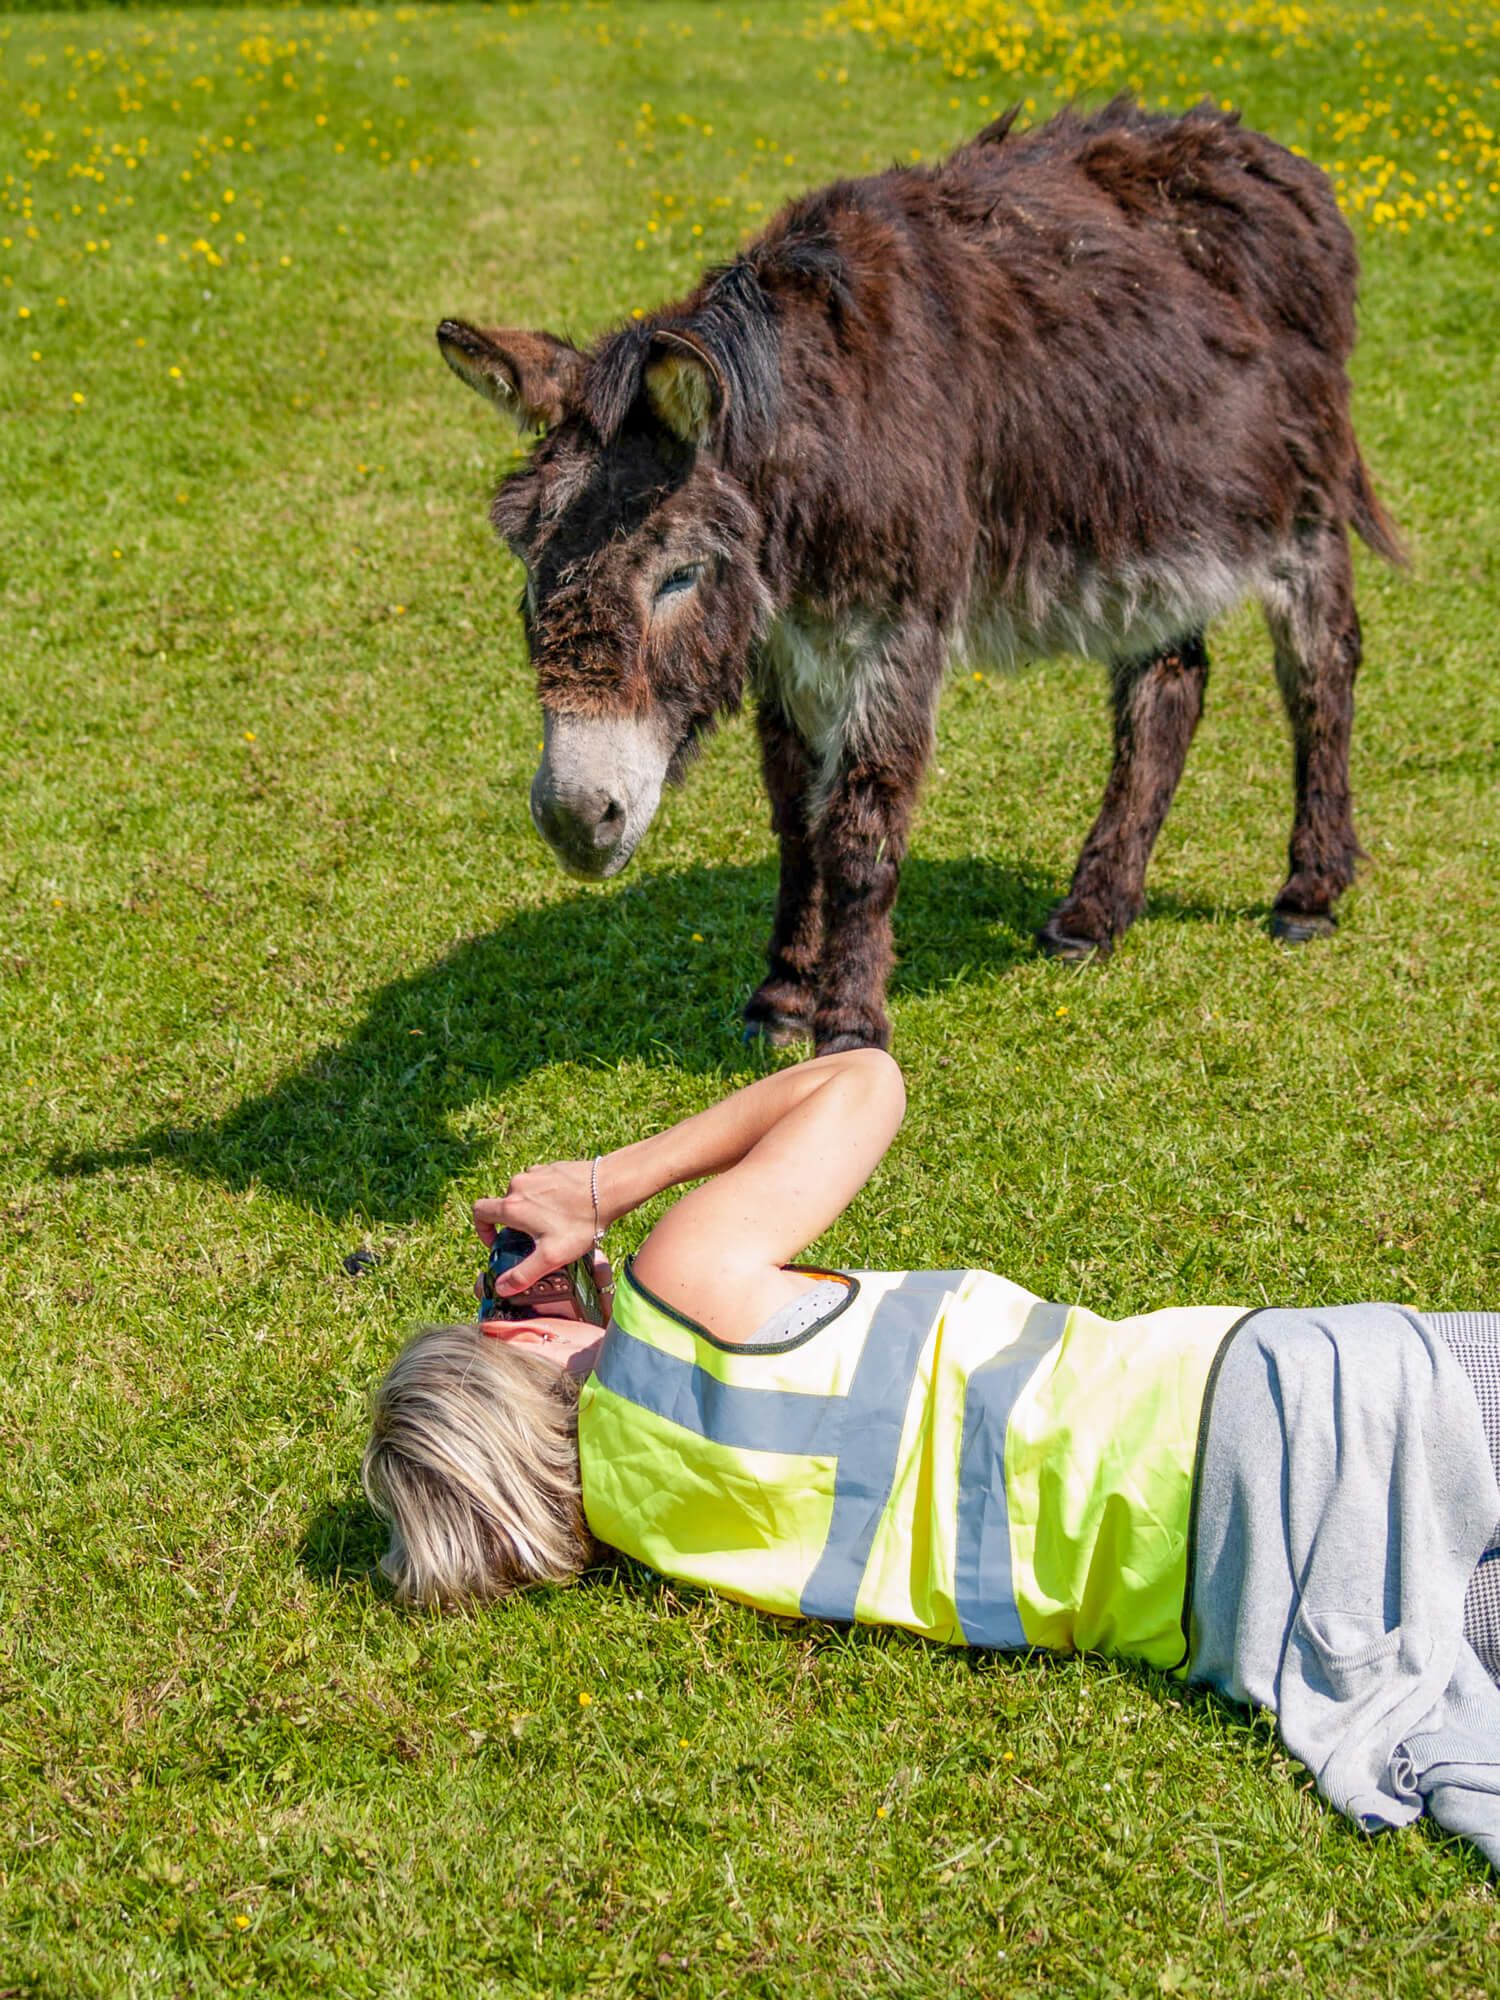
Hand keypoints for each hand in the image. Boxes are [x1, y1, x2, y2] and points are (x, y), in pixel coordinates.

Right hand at [473, 1159, 596, 1297]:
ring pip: (523, 1193)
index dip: (482, 1229)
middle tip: (532, 1238)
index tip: (496, 1241)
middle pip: (503, 1204)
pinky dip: (545, 1195)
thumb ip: (524, 1274)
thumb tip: (502, 1288)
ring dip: (530, 1207)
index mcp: (512, 1206)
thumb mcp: (552, 1255)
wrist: (609, 1187)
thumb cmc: (581, 1221)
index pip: (479, 1212)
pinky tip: (565, 1207)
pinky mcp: (553, 1167)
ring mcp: (536, 1173)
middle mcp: (519, 1185)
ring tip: (553, 1223)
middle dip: (513, 1222)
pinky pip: (540, 1183)